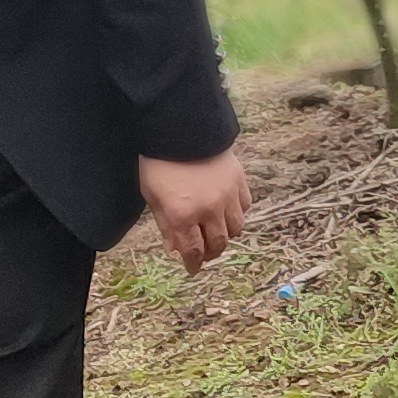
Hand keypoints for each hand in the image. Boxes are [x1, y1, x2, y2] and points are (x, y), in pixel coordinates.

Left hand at [141, 149, 250, 272]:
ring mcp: (227, 196)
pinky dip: (237, 212)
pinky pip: (245, 206)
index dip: (192, 264)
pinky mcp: (239, 181)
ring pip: (235, 228)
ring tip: (217, 231)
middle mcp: (209, 210)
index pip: (193, 251)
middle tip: (204, 254)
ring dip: (226, 234)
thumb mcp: (152, 196)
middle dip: (210, 253)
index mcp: (182, 216)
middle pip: (217, 244)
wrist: (182, 129)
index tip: (191, 268)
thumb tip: (175, 248)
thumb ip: (166, 225)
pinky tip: (227, 210)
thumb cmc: (159, 163)